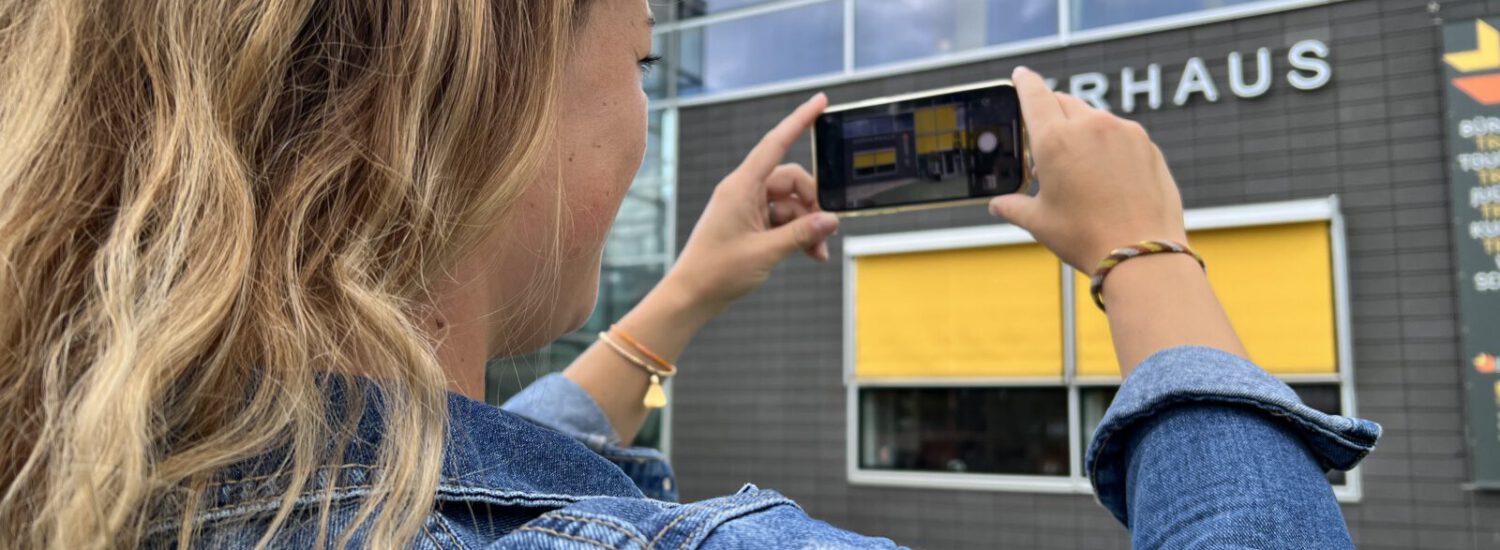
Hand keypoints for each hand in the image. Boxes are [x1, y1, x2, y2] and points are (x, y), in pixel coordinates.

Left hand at [665, 93, 839, 313]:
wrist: (691, 295)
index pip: (775, 144)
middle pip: (791, 181)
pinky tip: (809, 254)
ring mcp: (746, 208)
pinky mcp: (749, 224)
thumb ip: (802, 233)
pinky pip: (782, 219)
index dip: (799, 121)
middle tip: (826, 230)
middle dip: (813, 203)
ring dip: (807, 225)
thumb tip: (831, 220)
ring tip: (817, 252)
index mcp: (741, 186)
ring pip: (790, 204)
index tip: (820, 101)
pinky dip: (797, 233)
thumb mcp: (767, 252)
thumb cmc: (717, 271)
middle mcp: (744, 191)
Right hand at [989, 66, 1186, 271]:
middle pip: (1064, 102)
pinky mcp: (1147, 145)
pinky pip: (1121, 134)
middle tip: (1046, 138)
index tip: (1020, 76)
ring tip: (1079, 166)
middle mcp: (1090, 126)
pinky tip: (1107, 175)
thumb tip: (997, 205)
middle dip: (1052, 112)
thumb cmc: (1086, 236)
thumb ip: (1013, 206)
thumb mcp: (1040, 222)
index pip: (1035, 94)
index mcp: (1055, 140)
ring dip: (1081, 130)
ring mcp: (1123, 132)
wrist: (1141, 252)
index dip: (1024, 82)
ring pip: (1094, 118)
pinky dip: (1109, 145)